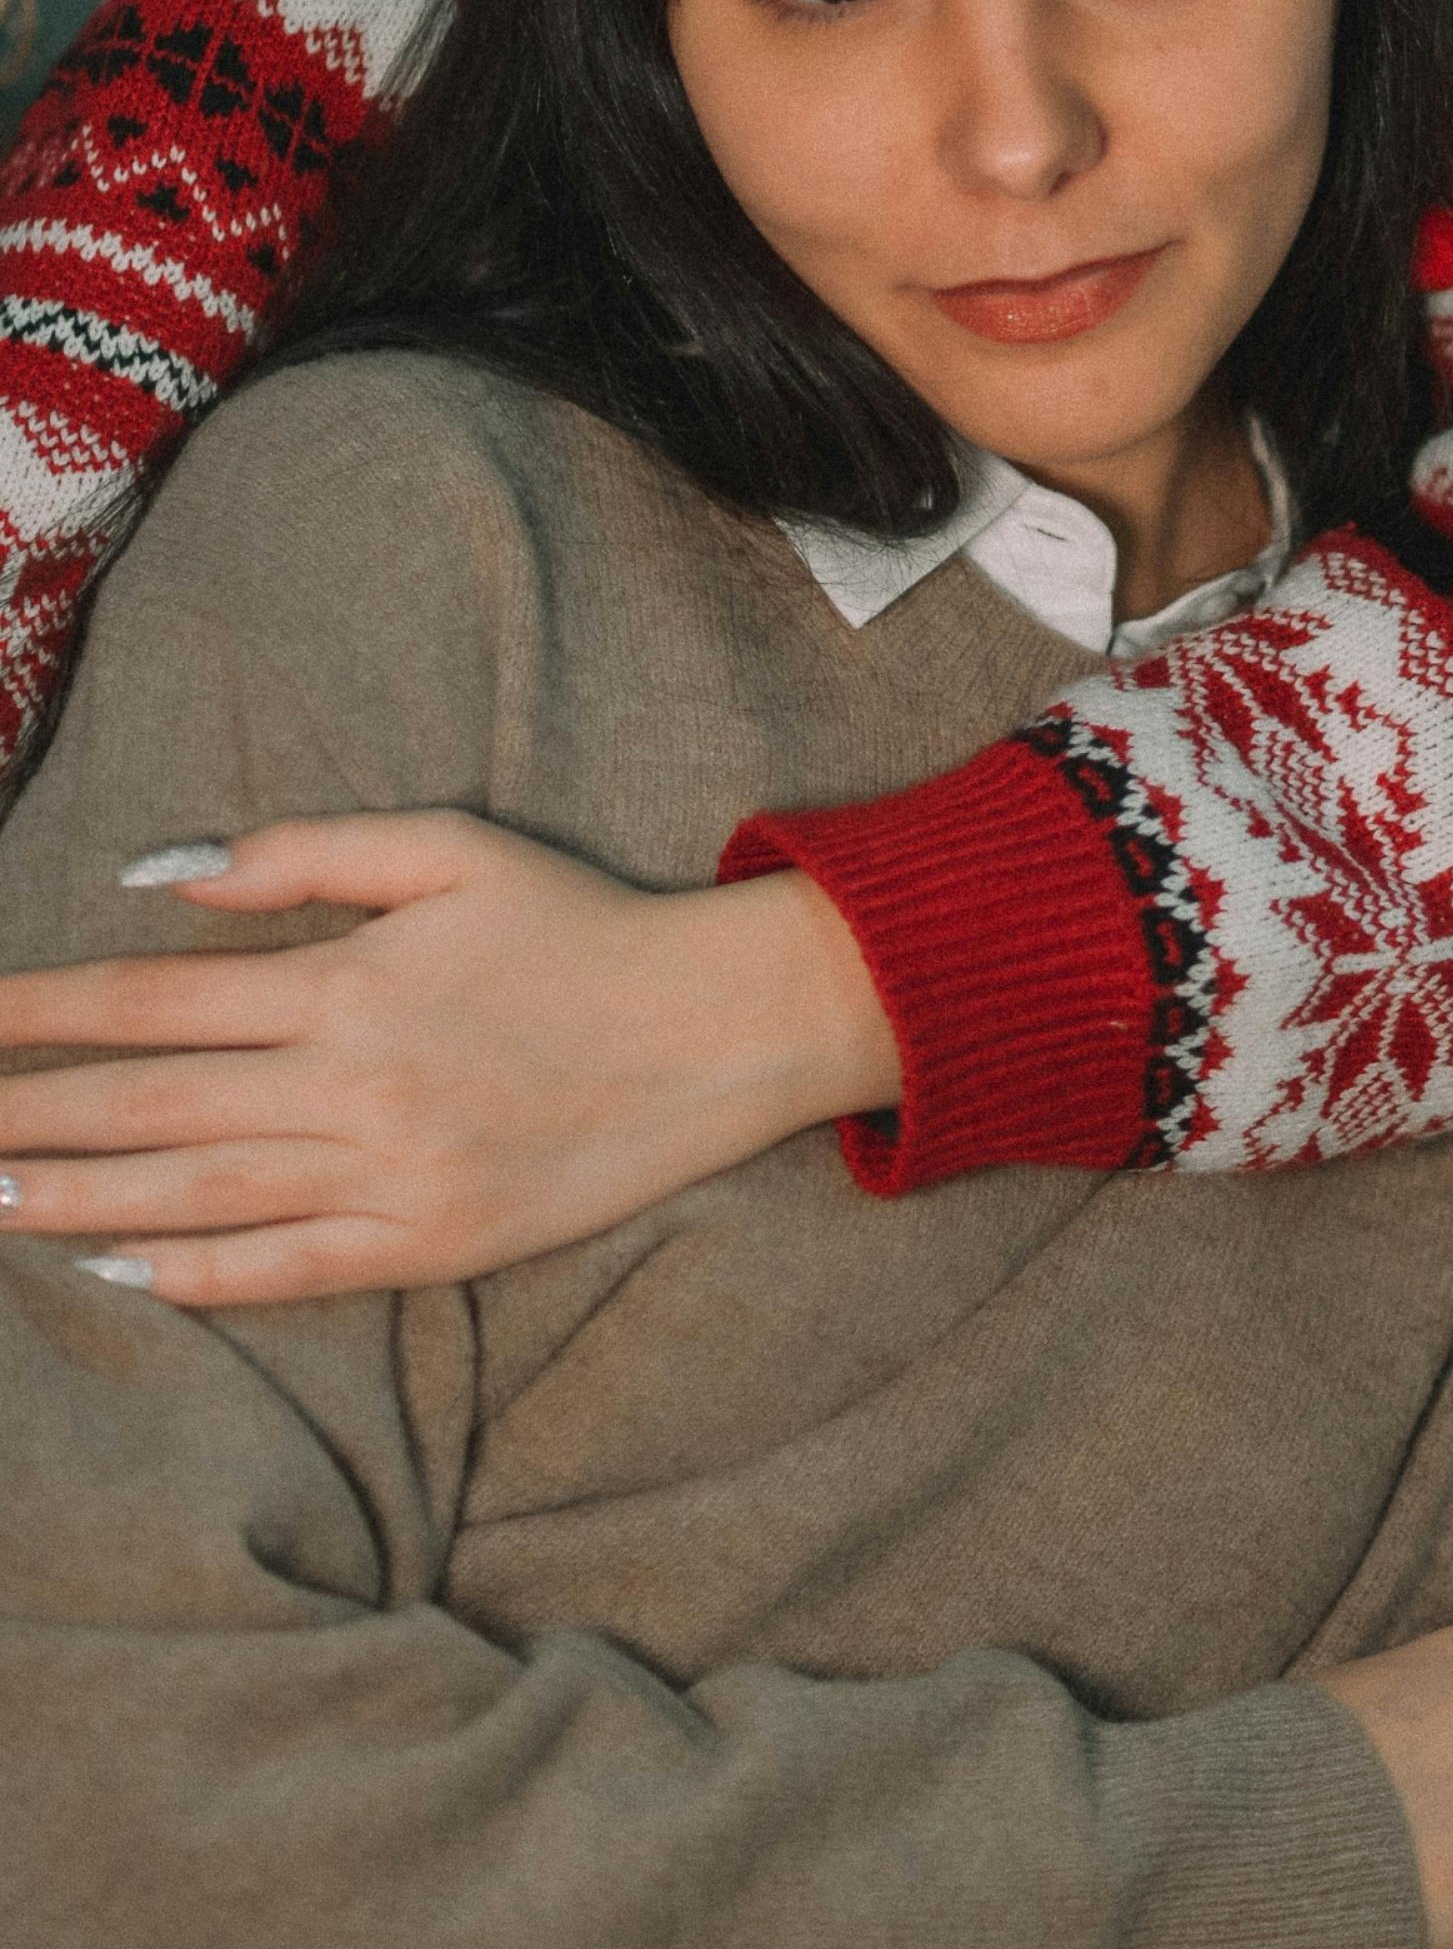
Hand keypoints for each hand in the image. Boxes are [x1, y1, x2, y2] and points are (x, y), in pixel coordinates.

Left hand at [0, 811, 899, 1302]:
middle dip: (28, 1113)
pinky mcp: (427, 1247)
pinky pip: (286, 1270)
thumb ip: (305, 852)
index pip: (154, 999)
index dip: (45, 1010)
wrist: (711, 1032)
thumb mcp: (450, 849)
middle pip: (150, 1108)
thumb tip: (162, 871)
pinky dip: (194, 1275)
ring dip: (76, 1202)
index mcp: (350, 983)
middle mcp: (353, 1086)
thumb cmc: (578, 925)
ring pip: (196, 1198)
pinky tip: (116, 1269)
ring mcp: (388, 1177)